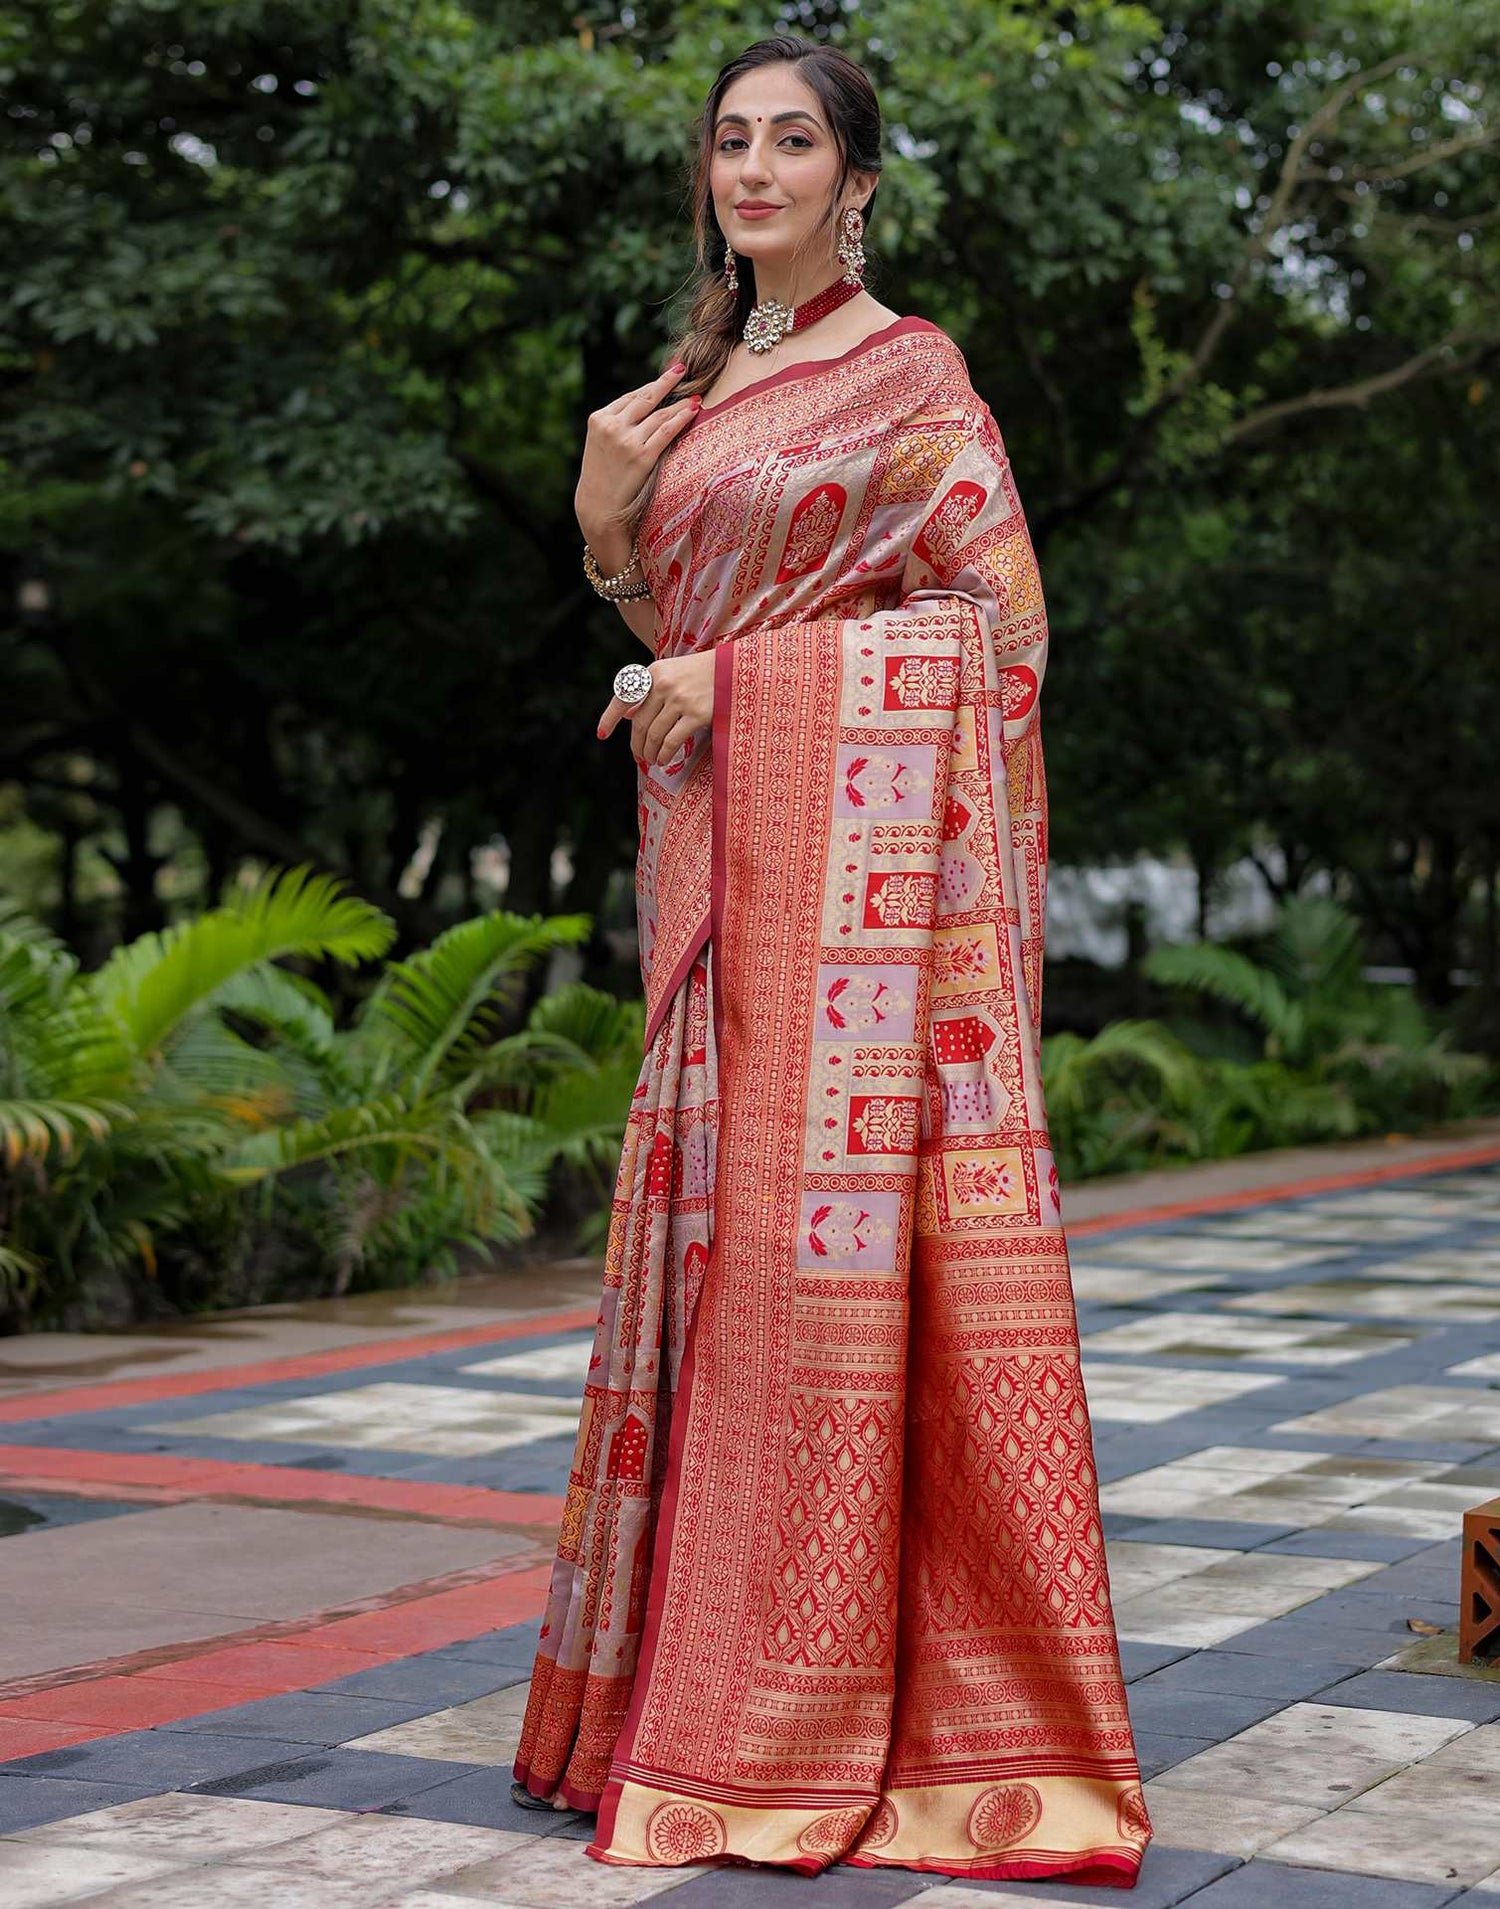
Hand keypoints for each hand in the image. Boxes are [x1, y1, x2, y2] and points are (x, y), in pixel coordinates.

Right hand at [575, 361, 701, 538]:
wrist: (598, 507)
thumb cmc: (602, 477)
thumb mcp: (600, 445)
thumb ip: (617, 425)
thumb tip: (646, 410)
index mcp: (598, 419)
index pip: (630, 398)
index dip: (651, 387)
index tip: (666, 378)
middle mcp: (612, 426)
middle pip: (645, 397)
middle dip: (666, 381)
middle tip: (682, 369)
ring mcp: (627, 441)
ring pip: (659, 414)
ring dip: (680, 403)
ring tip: (695, 396)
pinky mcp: (641, 456)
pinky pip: (667, 431)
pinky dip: (681, 418)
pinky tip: (693, 410)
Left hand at [597, 651, 715, 766]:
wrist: (734, 669)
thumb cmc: (702, 673)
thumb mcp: (672, 674)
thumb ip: (649, 692)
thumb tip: (626, 715)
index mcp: (654, 672)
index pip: (624, 697)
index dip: (609, 717)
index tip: (602, 734)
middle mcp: (663, 685)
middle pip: (639, 723)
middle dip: (636, 745)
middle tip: (638, 756)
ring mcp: (680, 700)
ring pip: (654, 735)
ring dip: (649, 753)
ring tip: (652, 760)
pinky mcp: (697, 714)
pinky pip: (672, 741)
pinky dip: (664, 754)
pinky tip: (664, 759)